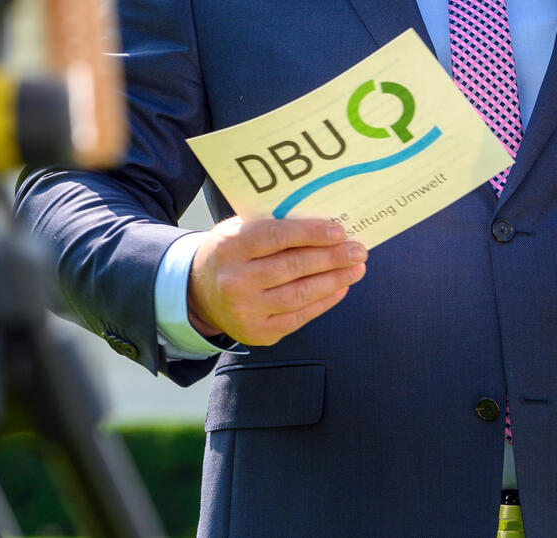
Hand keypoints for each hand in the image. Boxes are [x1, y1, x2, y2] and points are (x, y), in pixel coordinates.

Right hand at [188, 216, 367, 345]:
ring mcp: (245, 310)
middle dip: (332, 258)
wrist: (198, 293)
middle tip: (358, 250)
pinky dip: (323, 302)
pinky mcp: (257, 333)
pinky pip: (298, 317)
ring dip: (334, 281)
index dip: (311, 234)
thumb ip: (275, 224)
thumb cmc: (231, 251)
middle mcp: (235, 281)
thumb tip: (325, 223)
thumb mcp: (241, 228)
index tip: (339, 231)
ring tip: (356, 268)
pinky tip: (340, 288)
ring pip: (299, 295)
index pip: (277, 237)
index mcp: (231, 246)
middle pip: (293, 267)